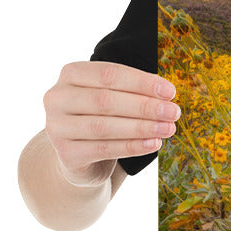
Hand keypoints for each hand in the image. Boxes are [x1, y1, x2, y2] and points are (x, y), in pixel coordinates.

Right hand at [43, 62, 180, 184]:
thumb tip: (167, 94)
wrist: (81, 156)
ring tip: (168, 129)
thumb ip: (135, 91)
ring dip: (141, 127)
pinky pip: (104, 149)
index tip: (170, 92)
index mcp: (71, 74)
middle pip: (105, 100)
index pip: (109, 74)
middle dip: (144, 106)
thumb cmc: (104, 117)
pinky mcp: (66, 153)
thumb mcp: (115, 97)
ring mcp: (57, 127)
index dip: (141, 82)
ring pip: (104, 126)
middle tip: (173, 112)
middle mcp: (57, 98)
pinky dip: (132, 146)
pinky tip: (154, 144)